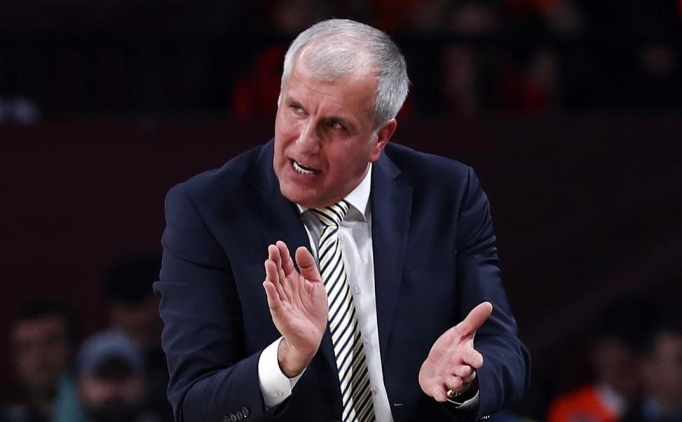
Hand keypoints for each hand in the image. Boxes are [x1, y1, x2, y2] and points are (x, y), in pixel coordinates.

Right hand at [262, 241, 327, 376]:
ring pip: (274, 285)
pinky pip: (275, 302)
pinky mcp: (281, 314)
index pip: (286, 264)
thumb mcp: (316, 283)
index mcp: (294, 281)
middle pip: (278, 272)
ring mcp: (282, 301)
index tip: (280, 244)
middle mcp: (286, 290)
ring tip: (269, 262)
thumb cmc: (313, 312)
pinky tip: (268, 285)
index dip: (283, 254)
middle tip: (272, 249)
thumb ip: (309, 266)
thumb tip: (301, 249)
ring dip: (271, 274)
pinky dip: (271, 294)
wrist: (313, 336)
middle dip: (275, 260)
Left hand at [419, 302, 492, 401]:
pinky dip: (440, 394)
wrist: (436, 365)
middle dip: (464, 372)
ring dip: (454, 382)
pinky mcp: (438, 387)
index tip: (478, 361)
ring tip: (453, 380)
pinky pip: (440, 392)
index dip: (475, 359)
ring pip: (454, 383)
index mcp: (465, 356)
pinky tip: (440, 395)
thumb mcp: (461, 333)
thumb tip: (488, 304)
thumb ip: (473, 320)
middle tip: (463, 370)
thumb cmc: (451, 349)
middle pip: (465, 372)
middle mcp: (459, 369)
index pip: (473, 358)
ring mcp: (448, 379)